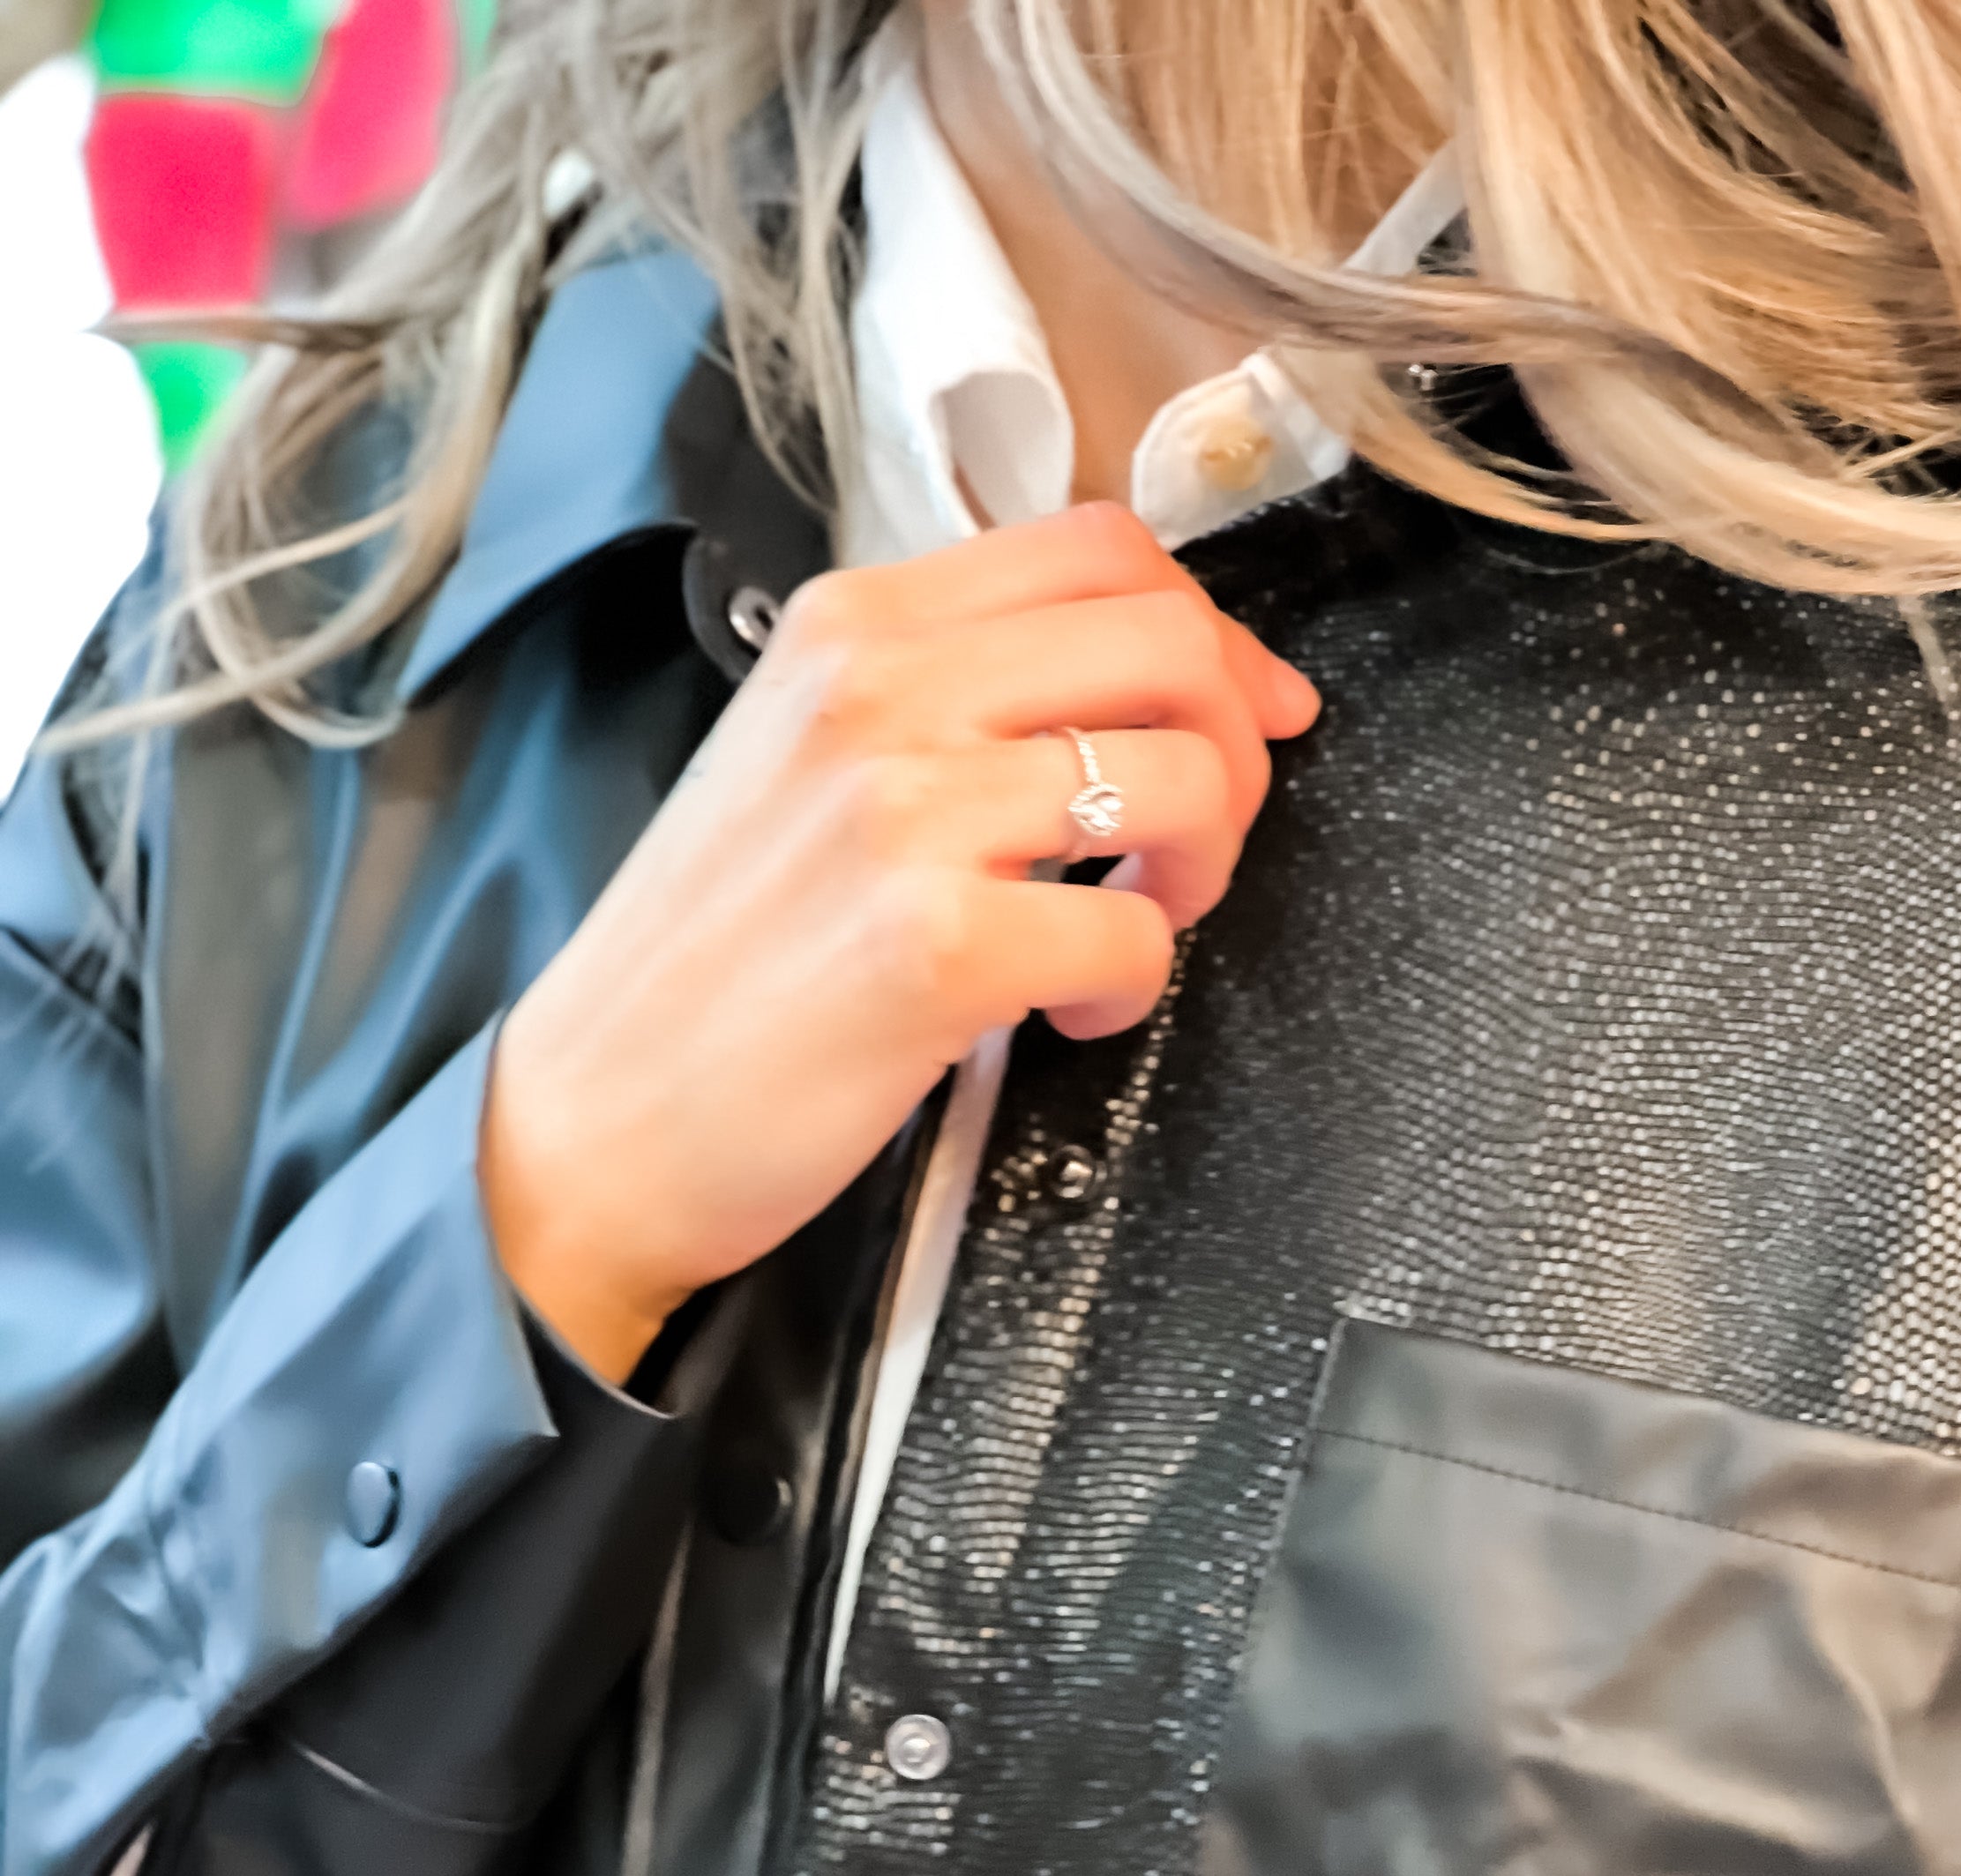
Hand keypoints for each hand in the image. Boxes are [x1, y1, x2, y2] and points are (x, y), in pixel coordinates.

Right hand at [478, 503, 1319, 1381]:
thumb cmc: (708, 963)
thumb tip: (1119, 683)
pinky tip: (1065, 1013)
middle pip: (1168, 637)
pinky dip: (1133, 987)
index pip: (1098, 549)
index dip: (1211, 631)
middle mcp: (879, 690)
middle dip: (1235, 742)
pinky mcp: (936, 947)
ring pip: (1181, 775)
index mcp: (854, 626)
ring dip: (1201, 866)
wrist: (594, 1118)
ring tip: (1130, 925)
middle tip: (1196, 838)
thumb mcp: (798, 758)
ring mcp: (907, 813)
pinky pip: (1136, 934)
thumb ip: (940, 698)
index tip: (1244, 711)